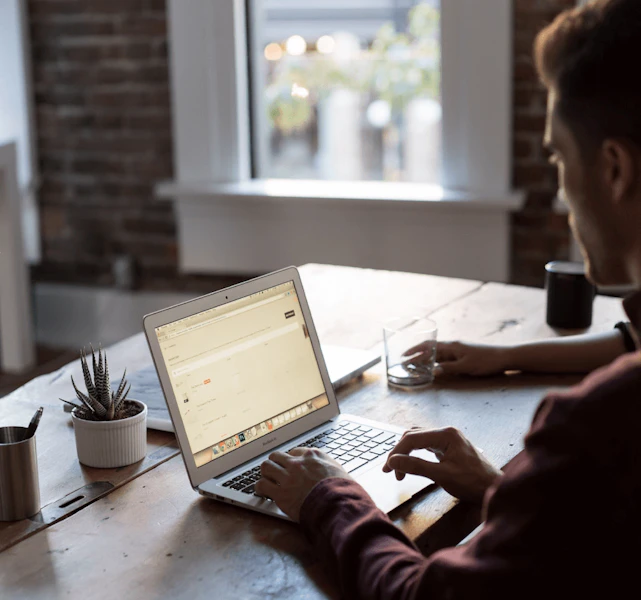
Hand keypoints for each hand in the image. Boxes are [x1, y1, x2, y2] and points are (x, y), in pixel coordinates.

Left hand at [255, 448, 350, 520]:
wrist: (337, 504)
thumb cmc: (343, 490)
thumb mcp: (339, 470)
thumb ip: (328, 467)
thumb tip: (328, 472)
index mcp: (313, 456)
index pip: (295, 452)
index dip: (291, 460)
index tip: (290, 466)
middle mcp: (298, 463)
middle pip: (277, 456)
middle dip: (275, 463)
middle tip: (275, 471)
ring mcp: (288, 477)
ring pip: (266, 467)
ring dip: (266, 473)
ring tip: (266, 479)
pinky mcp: (281, 493)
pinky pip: (262, 485)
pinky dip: (260, 488)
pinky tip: (262, 491)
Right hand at [382, 427, 501, 502]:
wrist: (495, 489)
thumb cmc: (473, 483)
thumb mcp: (442, 475)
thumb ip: (416, 466)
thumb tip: (393, 461)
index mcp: (446, 434)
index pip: (412, 438)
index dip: (397, 453)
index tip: (388, 469)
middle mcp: (446, 432)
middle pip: (413, 436)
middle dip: (400, 452)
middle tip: (390, 471)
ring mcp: (448, 439)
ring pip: (418, 440)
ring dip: (406, 453)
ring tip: (399, 469)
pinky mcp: (449, 447)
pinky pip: (426, 446)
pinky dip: (416, 454)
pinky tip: (412, 464)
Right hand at [405, 341, 509, 376]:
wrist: (504, 357)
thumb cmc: (486, 361)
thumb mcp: (466, 367)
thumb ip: (449, 368)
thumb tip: (433, 371)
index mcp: (451, 346)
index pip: (428, 346)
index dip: (414, 350)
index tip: (403, 355)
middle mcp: (452, 346)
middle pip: (430, 350)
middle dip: (417, 356)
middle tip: (405, 364)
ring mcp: (457, 351)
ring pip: (437, 354)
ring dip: (425, 359)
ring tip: (415, 367)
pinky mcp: (463, 355)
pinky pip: (444, 358)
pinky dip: (435, 362)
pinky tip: (433, 368)